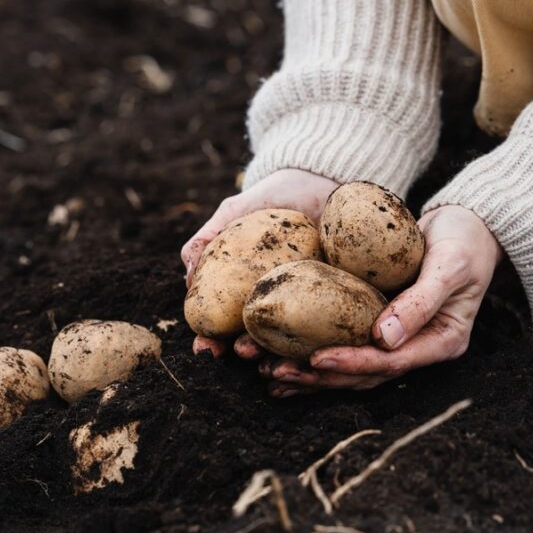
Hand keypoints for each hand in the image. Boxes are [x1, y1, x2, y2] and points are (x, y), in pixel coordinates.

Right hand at [181, 168, 338, 357]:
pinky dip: (322, 341)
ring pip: (293, 339)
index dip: (211, 340)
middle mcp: (278, 303)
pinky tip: (313, 350)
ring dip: (279, 353)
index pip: (224, 323)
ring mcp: (311, 304)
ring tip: (270, 355)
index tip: (204, 349)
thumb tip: (187, 278)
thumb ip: (207, 240)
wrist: (324, 178)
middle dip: (243, 352)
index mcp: (247, 290)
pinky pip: (333, 325)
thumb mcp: (235, 214)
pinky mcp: (345, 299)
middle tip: (239, 352)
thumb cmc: (276, 197)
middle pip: (257, 337)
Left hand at [265, 205, 502, 395]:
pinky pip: (345, 343)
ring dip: (310, 373)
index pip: (391, 363)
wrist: (469, 225)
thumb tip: (384, 339)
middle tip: (276, 373)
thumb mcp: (450, 265)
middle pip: (365, 374)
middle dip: (320, 376)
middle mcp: (418, 348)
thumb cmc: (464, 239)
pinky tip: (280, 356)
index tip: (316, 359)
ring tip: (268, 372)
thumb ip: (421, 301)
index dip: (352, 363)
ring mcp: (399, 340)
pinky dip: (314, 352)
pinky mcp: (380, 326)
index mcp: (441, 342)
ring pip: (351, 367)